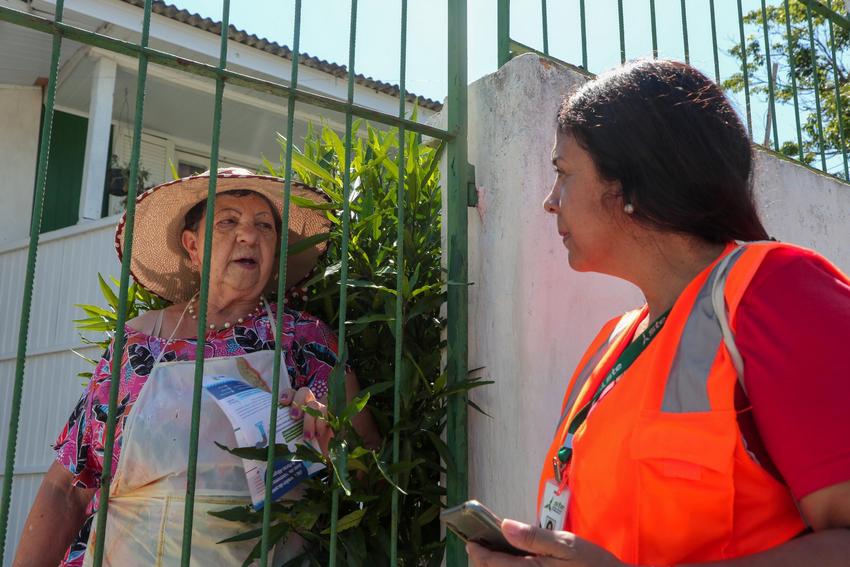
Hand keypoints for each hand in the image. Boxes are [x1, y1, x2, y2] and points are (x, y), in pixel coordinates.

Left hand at [279, 387, 332, 454]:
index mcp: (296, 407)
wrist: (322, 456)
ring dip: (309, 420)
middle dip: (298, 402)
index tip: (282, 402)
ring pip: (315, 405)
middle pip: (304, 391)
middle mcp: (308, 405)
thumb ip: (281, 435)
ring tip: (307, 436)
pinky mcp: (331, 419)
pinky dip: (320, 425)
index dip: (287, 394)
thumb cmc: (302, 446)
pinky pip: (327, 416)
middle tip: (294, 417)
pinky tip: (318, 435)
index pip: (291, 393)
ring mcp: (321, 410)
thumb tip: (263, 441)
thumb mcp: (289, 439)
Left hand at [467, 519, 625, 566]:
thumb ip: (534, 536)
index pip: (492, 564)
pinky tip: (512, 564)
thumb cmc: (591, 564)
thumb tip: (504, 525)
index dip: (477, 553)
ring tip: (492, 557)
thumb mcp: (566, 544)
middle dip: (482, 564)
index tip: (470, 541)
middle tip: (478, 548)